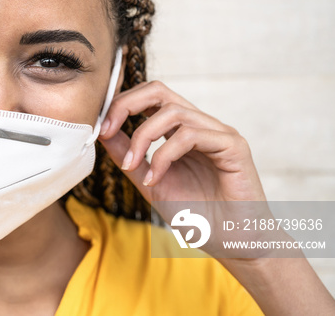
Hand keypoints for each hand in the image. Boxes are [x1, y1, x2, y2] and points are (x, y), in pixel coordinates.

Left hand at [99, 80, 266, 208]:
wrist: (231, 243)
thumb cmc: (196, 214)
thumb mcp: (150, 181)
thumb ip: (129, 155)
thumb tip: (103, 132)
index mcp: (181, 130)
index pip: (150, 97)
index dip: (122, 104)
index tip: (100, 127)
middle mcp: (201, 125)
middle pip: (160, 91)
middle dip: (126, 105)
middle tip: (106, 129)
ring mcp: (219, 132)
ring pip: (173, 113)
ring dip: (142, 137)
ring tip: (131, 165)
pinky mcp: (234, 146)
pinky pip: (192, 135)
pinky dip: (164, 155)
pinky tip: (156, 178)